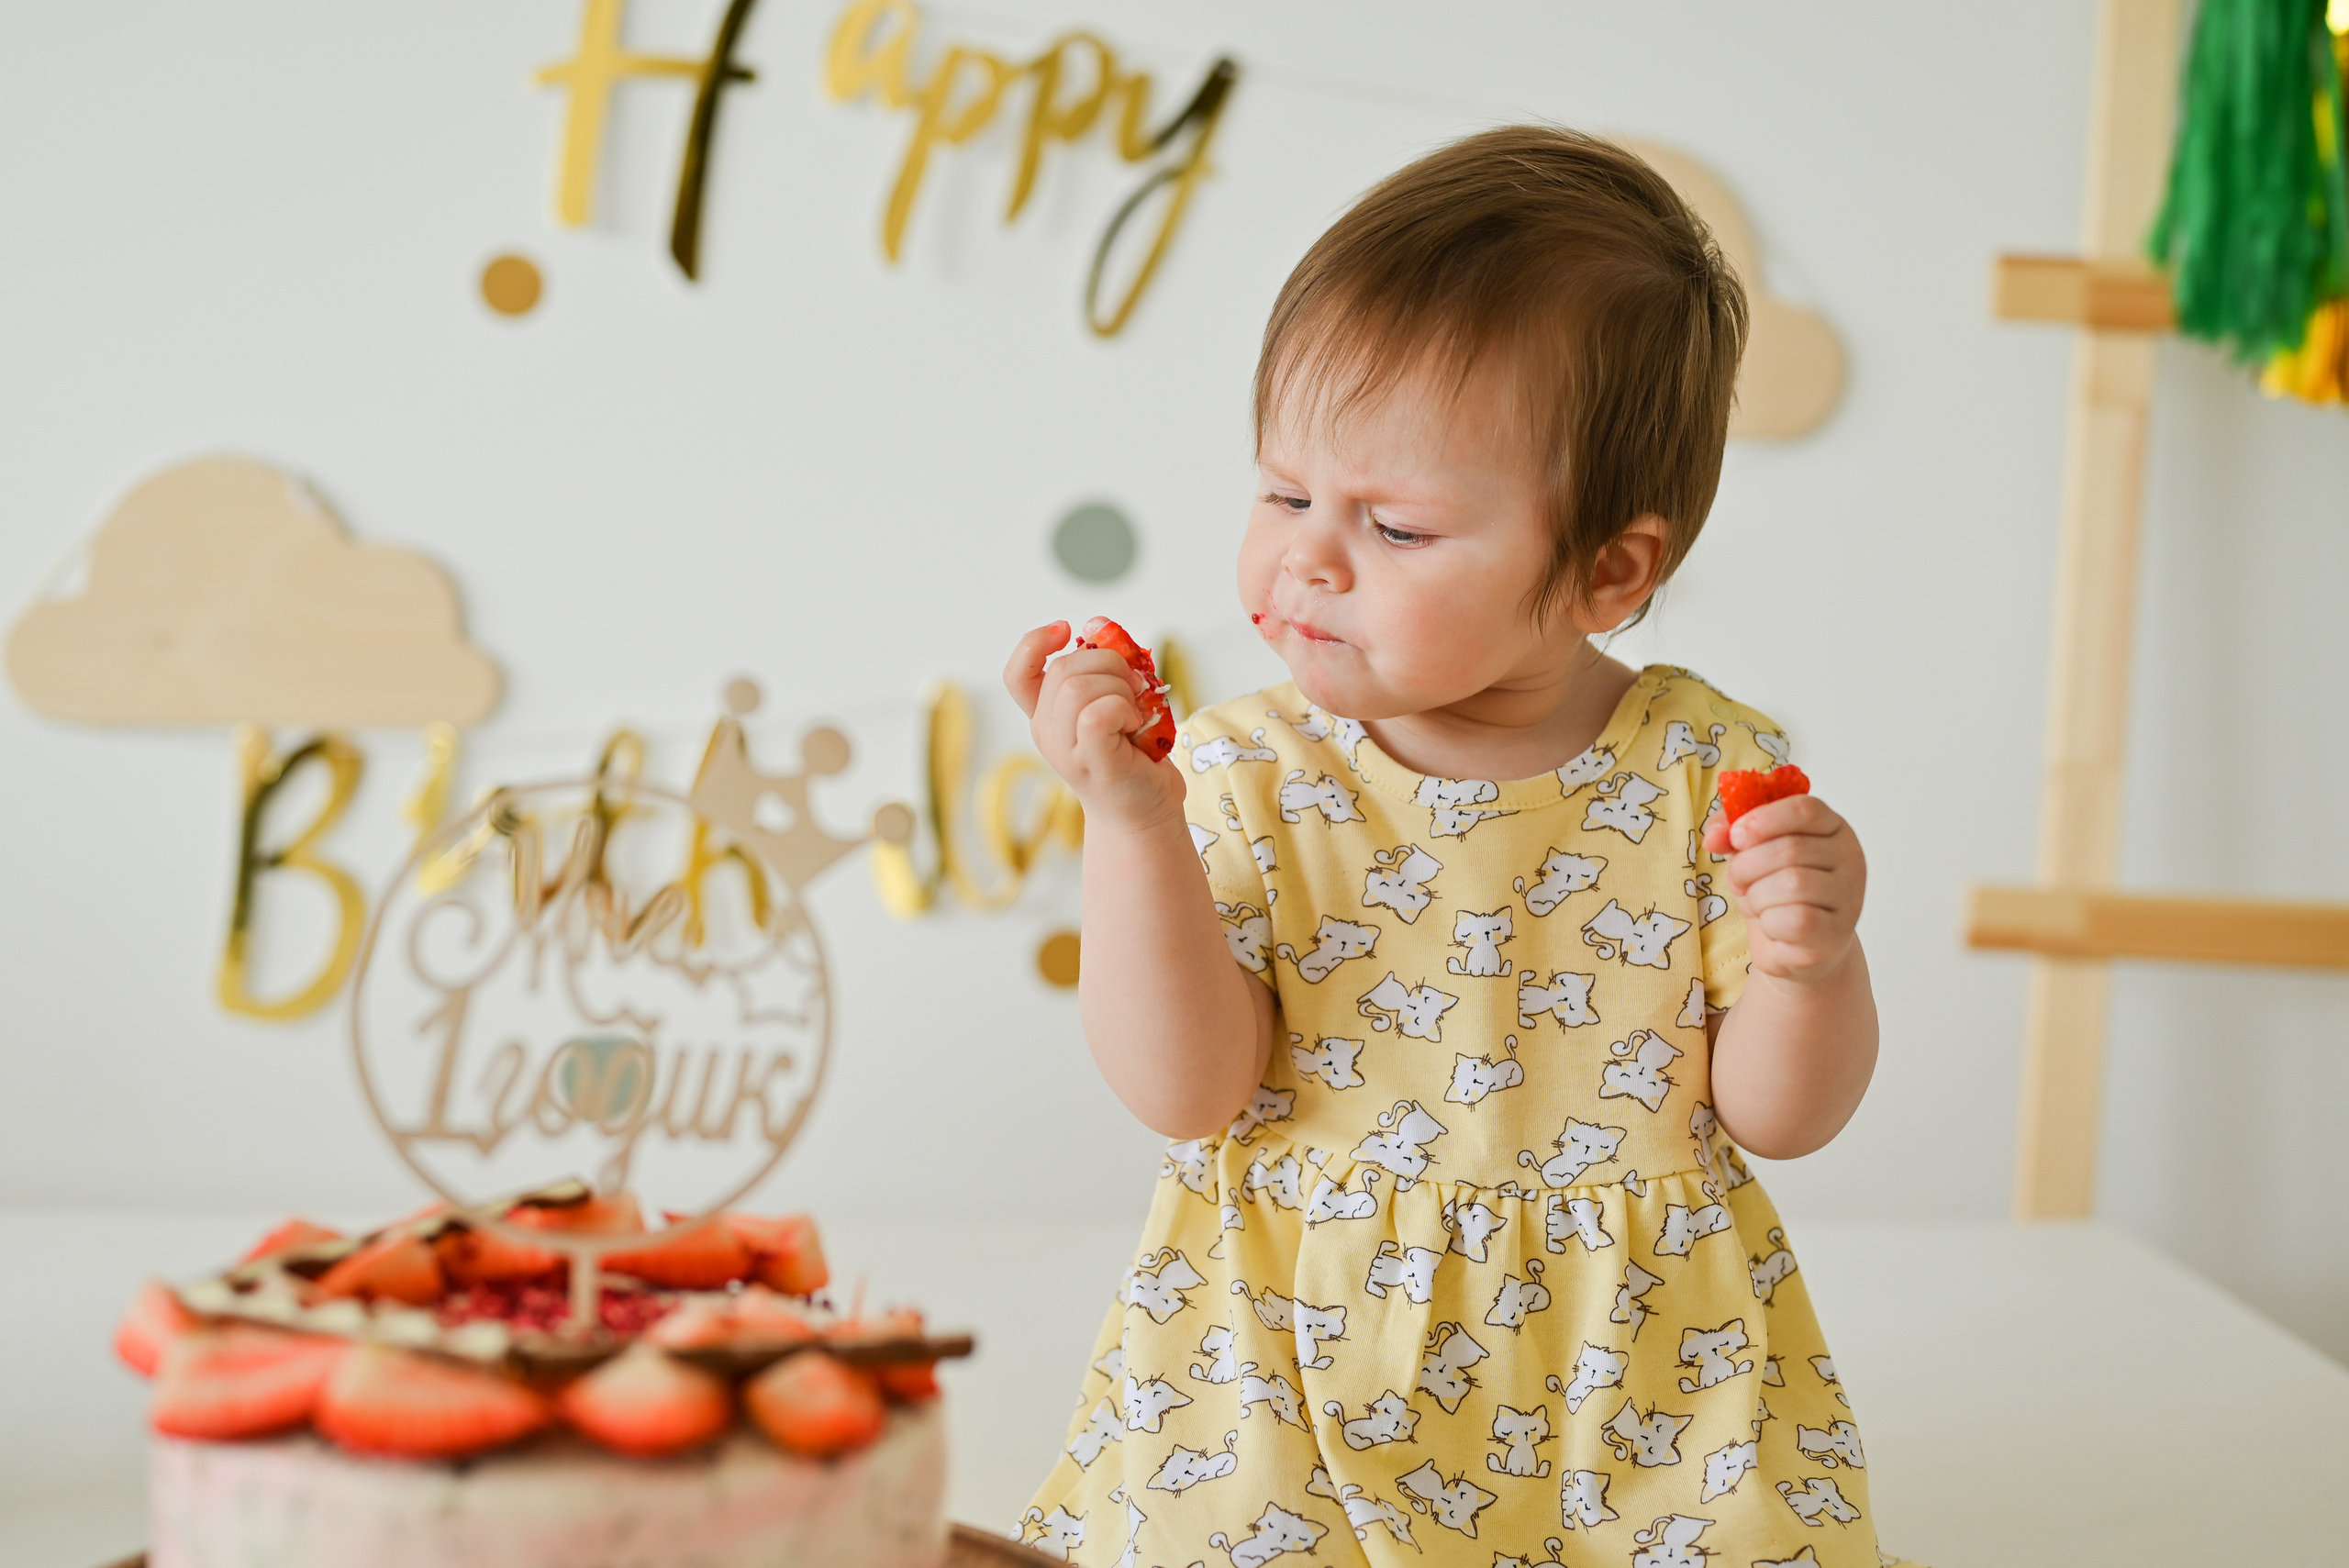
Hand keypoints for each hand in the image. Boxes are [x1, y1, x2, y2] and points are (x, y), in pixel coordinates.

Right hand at [1004, 621, 1185, 834]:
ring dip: (1120, 689)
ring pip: (1078, 688)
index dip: (1034, 643)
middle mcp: (1046, 732)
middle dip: (1108, 664)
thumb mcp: (1112, 706)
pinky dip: (1124, 708)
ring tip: (1134, 712)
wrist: (1143, 816)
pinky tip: (1135, 726)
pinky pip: (1098, 712)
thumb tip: (1100, 629)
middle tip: (1135, 689)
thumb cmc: (1133, 760)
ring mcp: (1065, 750)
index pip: (1017, 674)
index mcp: (1046, 716)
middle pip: (1062, 669)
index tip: (1066, 630)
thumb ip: (1101, 673)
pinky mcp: (1091, 760)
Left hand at [1701, 794, 1864, 984]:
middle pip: (1791, 848)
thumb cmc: (1774, 890)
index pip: (1806, 809)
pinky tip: (1774, 926)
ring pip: (1793, 884)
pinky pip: (1796, 920)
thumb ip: (1730, 831)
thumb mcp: (1749, 851)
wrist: (1794, 944)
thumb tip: (1714, 837)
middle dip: (1748, 866)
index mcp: (1833, 828)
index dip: (1764, 818)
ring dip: (1757, 896)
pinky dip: (1771, 924)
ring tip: (1758, 903)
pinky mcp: (1837, 933)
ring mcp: (1849, 897)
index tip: (1735, 836)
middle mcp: (1850, 858)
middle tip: (1739, 880)